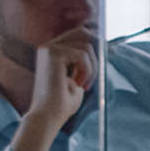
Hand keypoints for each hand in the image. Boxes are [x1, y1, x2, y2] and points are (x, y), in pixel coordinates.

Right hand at [8, 27, 98, 150]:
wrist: (48, 116)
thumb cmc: (62, 104)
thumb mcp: (78, 79)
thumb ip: (84, 63)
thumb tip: (101, 47)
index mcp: (52, 52)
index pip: (79, 34)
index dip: (93, 47)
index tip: (96, 67)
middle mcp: (48, 47)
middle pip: (83, 33)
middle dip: (93, 56)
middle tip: (89, 78)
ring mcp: (49, 48)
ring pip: (86, 46)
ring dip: (91, 68)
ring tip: (82, 85)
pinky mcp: (53, 53)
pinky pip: (82, 55)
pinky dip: (86, 71)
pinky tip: (78, 84)